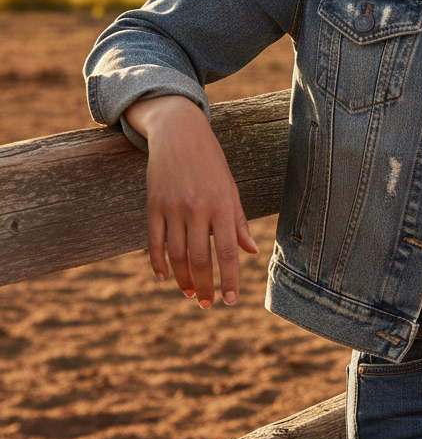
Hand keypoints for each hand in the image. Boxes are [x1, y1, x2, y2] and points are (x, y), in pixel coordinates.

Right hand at [126, 95, 258, 308]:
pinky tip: (164, 278)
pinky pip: (154, 242)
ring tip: (191, 293)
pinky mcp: (153, 206)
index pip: (227, 251)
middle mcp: (198, 208)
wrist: (179, 133)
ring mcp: (173, 208)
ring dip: (183, 279)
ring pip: (176, 255)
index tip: (230, 300)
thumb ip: (238, 222)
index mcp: (222, 204)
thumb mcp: (231, 188)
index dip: (229, 279)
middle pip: (199, 259)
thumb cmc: (212, 163)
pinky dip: (158, 264)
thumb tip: (250, 252)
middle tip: (208, 305)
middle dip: (205, 286)